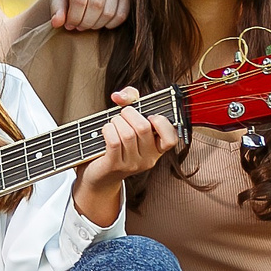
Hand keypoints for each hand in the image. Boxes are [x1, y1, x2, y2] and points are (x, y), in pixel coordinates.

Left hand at [46, 0, 127, 31]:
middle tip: (78, 26)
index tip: (68, 25)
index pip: (79, 0)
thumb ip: (56, 10)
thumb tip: (57, 22)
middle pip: (96, 5)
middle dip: (85, 22)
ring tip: (86, 24)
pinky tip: (99, 23)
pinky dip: (111, 24)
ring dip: (97, 24)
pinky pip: (122, 14)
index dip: (73, 17)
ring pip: (109, 12)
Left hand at [71, 88, 177, 225]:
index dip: (162, 123)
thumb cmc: (116, 144)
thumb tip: (119, 96)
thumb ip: (130, 99)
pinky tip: (106, 131)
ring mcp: (132, 164)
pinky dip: (108, 130)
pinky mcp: (115, 166)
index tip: (149, 116)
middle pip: (143, 128)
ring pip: (127, 134)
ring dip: (115, 121)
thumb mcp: (129, 120)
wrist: (99, 174)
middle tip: (122, 114)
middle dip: (129, 113)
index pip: (171, 138)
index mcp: (157, 149)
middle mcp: (148, 159)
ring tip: (112, 123)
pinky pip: (114, 141)